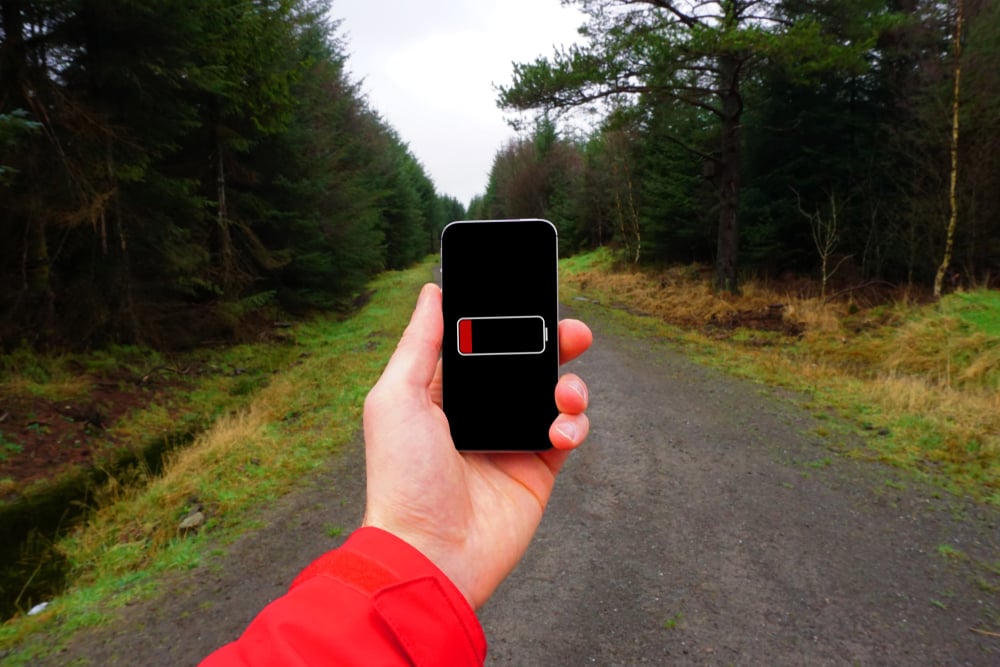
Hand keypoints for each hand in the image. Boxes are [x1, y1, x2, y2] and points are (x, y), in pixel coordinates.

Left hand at [362, 283, 591, 608]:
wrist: (432, 553)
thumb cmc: (403, 479)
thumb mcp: (397, 398)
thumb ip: (419, 344)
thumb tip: (432, 292)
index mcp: (444, 392)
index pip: (482, 345)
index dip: (507, 321)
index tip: (530, 299)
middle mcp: (479, 413)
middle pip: (526, 365)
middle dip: (553, 344)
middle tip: (574, 332)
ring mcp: (510, 440)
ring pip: (553, 395)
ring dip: (569, 384)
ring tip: (565, 393)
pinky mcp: (537, 469)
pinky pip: (568, 434)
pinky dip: (574, 425)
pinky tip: (561, 431)